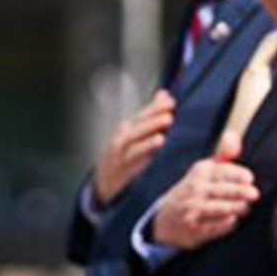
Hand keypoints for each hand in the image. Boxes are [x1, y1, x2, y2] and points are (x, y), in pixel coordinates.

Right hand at [95, 90, 176, 206]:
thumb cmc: (126, 156)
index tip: (171, 99)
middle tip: (171, 106)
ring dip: (151, 127)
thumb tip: (165, 93)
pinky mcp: (121, 165)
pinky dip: (146, 147)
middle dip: (155, 112)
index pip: (143, 114)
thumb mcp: (138, 135)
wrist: (105, 182)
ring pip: (135, 136)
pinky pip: (134, 155)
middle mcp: (123, 136)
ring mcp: (121, 150)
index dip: (156, 106)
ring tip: (168, 119)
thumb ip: (152, 115)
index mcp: (129, 128)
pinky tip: (160, 141)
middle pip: (139, 121)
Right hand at [151, 147, 259, 249]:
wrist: (164, 220)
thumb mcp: (204, 171)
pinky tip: (234, 220)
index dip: (238, 174)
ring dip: (237, 208)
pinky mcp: (194, 229)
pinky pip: (216, 227)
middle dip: (241, 192)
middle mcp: (194, 190)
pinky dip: (227, 224)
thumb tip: (233, 136)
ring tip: (246, 208)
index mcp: (199, 172)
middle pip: (222, 190)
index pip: (221, 170)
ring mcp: (192, 210)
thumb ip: (223, 155)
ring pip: (220, 208)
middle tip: (254, 194)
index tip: (249, 178)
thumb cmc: (193, 192)